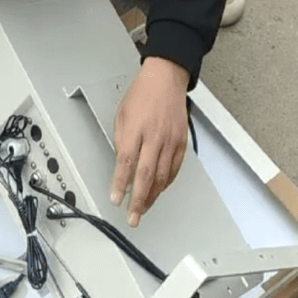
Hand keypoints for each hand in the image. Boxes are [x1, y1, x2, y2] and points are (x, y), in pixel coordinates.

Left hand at [110, 57, 189, 226]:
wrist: (166, 80)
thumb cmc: (141, 95)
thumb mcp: (122, 115)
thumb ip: (121, 141)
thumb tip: (122, 166)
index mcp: (135, 129)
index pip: (126, 162)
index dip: (120, 183)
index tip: (115, 199)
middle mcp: (154, 137)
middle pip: (146, 175)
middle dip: (138, 199)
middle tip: (132, 217)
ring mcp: (170, 141)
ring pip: (162, 176)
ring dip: (152, 196)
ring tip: (143, 209)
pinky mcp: (181, 142)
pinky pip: (174, 168)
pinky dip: (166, 183)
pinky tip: (158, 191)